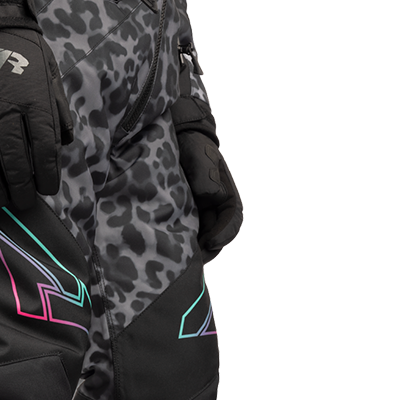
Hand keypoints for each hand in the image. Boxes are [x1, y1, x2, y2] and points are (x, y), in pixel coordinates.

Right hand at [0, 28, 73, 210]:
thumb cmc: (20, 51)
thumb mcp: (48, 72)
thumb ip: (58, 108)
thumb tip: (65, 142)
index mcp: (32, 98)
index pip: (44, 149)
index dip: (48, 176)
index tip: (48, 189)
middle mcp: (2, 106)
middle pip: (14, 162)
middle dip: (21, 189)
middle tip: (23, 203)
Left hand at [176, 129, 242, 261]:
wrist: (176, 140)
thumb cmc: (192, 145)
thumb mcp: (201, 155)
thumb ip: (206, 174)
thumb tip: (210, 196)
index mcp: (226, 196)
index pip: (232, 220)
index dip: (224, 234)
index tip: (210, 242)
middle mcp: (214, 208)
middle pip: (216, 236)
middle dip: (207, 250)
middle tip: (191, 260)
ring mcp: (199, 214)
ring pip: (201, 239)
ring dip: (193, 250)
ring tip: (179, 258)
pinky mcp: (182, 216)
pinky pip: (184, 234)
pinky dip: (180, 243)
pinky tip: (168, 248)